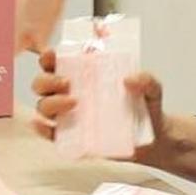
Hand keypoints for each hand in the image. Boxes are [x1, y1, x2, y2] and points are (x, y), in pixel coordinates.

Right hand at [28, 49, 166, 141]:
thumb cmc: (146, 107)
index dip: (49, 56)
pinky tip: (45, 126)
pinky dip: (41, 129)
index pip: (56, 61)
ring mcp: (69, 116)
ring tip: (74, 104)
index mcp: (84, 75)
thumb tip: (129, 80)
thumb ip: (146, 80)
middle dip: (48, 80)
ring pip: (43, 106)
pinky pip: (50, 134)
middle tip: (67, 83)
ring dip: (50, 103)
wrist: (154, 139)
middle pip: (42, 83)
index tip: (54, 56)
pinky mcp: (72, 138)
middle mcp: (70, 93)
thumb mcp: (152, 89)